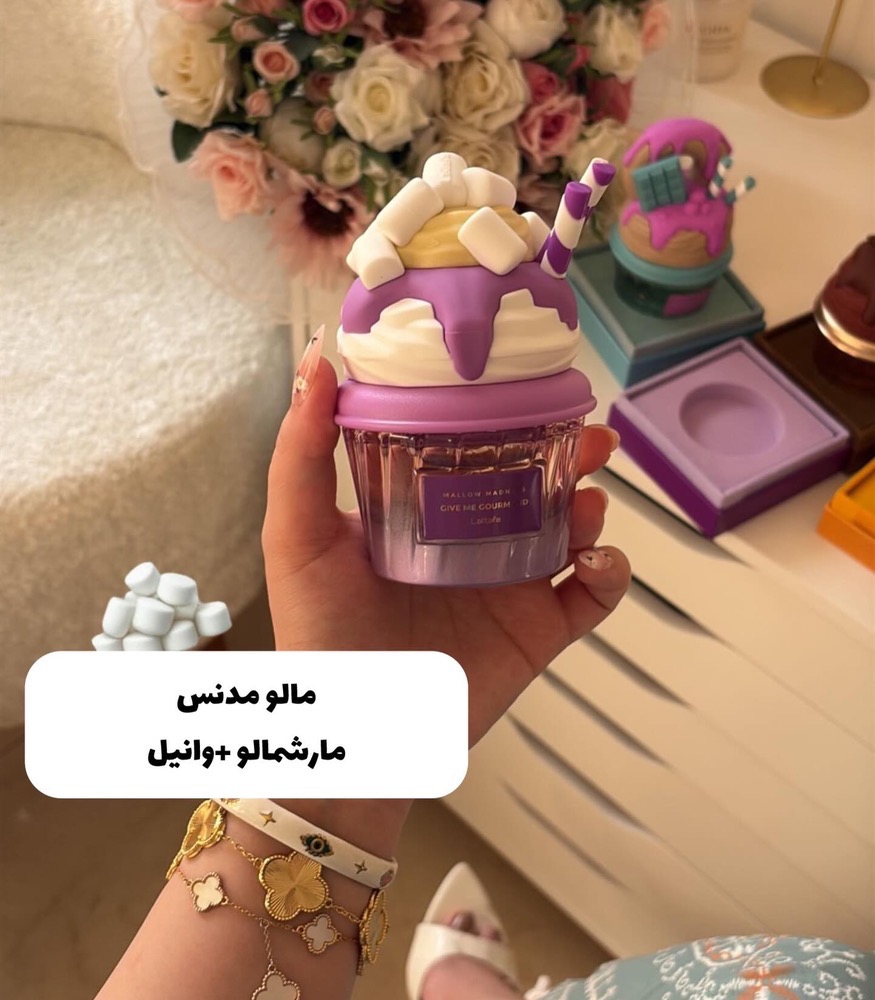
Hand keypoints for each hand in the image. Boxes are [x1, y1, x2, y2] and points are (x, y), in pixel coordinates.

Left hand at [263, 343, 630, 747]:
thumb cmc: (317, 636)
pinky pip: (593, 596)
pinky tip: (596, 561)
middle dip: (571, 452)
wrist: (354, 739)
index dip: (506, 413)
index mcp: (422, 510)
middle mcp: (471, 540)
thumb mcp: (297, 536)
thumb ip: (302, 453)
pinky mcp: (537, 632)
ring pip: (573, 529)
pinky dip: (611, 573)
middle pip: (537, 481)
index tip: (527, 383)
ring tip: (585, 502)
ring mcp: (509, 586)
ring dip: (592, 506)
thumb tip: (316, 360)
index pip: (474, 447)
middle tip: (590, 436)